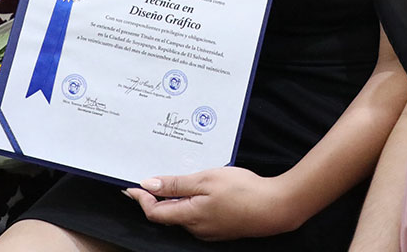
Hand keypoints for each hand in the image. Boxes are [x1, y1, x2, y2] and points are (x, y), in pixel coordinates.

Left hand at [124, 167, 299, 241]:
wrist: (275, 207)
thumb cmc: (243, 191)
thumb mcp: (206, 179)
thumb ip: (176, 183)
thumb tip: (149, 184)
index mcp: (189, 216)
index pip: (154, 212)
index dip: (141, 199)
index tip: (130, 186)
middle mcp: (196, 228)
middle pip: (167, 214)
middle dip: (156, 197)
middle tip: (151, 176)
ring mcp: (209, 231)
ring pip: (183, 214)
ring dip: (175, 198)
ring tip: (177, 177)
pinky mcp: (220, 228)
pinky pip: (197, 216)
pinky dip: (191, 202)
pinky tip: (199, 188)